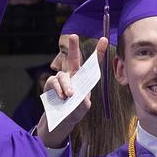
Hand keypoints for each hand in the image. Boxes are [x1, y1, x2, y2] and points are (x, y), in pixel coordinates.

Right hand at [35, 33, 109, 149]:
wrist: (61, 121)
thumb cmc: (75, 111)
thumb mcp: (83, 108)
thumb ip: (84, 103)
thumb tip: (80, 96)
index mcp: (84, 79)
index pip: (92, 64)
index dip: (98, 52)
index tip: (105, 39)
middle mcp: (72, 76)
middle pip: (73, 59)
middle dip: (73, 47)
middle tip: (74, 36)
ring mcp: (61, 79)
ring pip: (63, 76)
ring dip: (66, 85)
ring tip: (69, 95)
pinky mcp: (50, 85)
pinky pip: (53, 83)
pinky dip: (58, 89)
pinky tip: (62, 96)